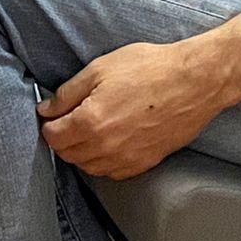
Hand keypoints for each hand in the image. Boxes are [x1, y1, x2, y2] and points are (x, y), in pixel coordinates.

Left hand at [39, 19, 240, 180]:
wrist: (193, 82)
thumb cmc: (149, 69)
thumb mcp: (99, 69)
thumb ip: (67, 93)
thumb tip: (47, 109)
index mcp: (91, 122)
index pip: (53, 136)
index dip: (47, 123)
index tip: (50, 113)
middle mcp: (106, 147)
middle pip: (68, 154)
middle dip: (61, 138)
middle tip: (66, 118)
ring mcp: (127, 159)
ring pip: (89, 167)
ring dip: (81, 151)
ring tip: (87, 128)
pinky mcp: (145, 163)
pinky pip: (113, 172)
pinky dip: (103, 161)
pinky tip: (108, 141)